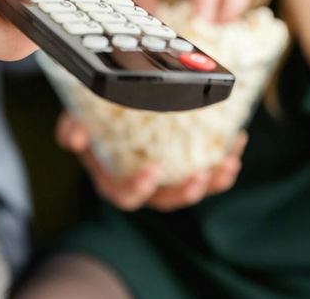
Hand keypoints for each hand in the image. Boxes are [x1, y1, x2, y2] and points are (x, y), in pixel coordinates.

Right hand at [56, 113, 246, 211]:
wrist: (112, 109)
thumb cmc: (93, 119)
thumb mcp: (76, 119)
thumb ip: (72, 127)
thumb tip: (75, 136)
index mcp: (114, 180)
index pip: (126, 195)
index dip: (139, 188)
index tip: (152, 171)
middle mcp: (144, 186)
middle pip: (166, 201)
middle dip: (186, 192)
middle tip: (200, 176)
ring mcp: (168, 178)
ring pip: (193, 189)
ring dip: (213, 181)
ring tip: (228, 162)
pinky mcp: (188, 165)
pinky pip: (210, 170)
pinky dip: (225, 159)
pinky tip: (237, 140)